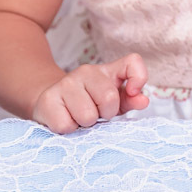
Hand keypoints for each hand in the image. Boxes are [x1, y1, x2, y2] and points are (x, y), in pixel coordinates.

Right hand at [31, 53, 149, 133]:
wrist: (51, 104)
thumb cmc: (89, 104)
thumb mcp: (114, 102)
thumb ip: (131, 100)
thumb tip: (143, 100)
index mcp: (108, 70)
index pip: (133, 62)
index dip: (139, 77)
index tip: (132, 92)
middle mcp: (87, 71)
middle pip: (109, 99)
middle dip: (105, 114)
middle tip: (96, 112)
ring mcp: (66, 83)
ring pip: (87, 116)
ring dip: (85, 124)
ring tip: (79, 116)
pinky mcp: (48, 99)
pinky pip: (66, 125)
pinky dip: (68, 129)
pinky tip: (65, 119)